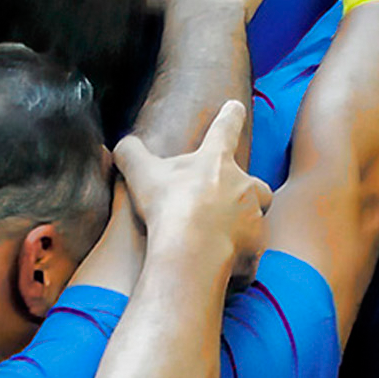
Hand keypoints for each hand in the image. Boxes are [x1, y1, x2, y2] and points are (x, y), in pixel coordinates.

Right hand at [115, 99, 270, 268]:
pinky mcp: (255, 247)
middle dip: (246, 190)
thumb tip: (121, 144)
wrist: (191, 247)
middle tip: (224, 203)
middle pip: (255, 183)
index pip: (226, 129)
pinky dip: (241, 262)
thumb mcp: (142, 173)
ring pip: (256, 218)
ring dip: (243, 225)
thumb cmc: (169, 205)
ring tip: (220, 239)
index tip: (236, 106)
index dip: (231, 116)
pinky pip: (250, 256)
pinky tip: (223, 271)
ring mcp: (252, 216)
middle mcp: (243, 185)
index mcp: (217, 161)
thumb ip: (130, 153)